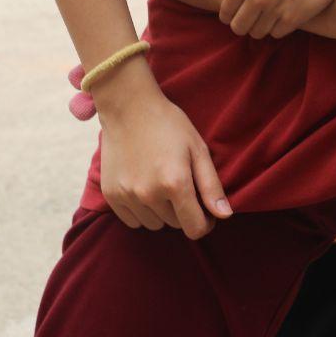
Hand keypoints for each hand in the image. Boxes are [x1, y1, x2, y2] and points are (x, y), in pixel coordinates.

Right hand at [94, 66, 231, 238]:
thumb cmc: (169, 125)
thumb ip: (212, 186)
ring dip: (162, 212)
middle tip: (182, 185)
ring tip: (162, 184)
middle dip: (184, 211)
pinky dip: (142, 212)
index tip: (207, 212)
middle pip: (175, 225)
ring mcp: (127, 196)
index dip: (205, 224)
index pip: (194, 229)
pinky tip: (145, 188)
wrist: (128, 107)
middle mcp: (149, 194)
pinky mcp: (111, 195)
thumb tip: (225, 216)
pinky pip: (132, 221)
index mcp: (175, 183)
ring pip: (154, 224)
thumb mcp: (198, 149)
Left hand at [218, 0, 335, 39]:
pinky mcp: (292, 19)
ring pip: (256, 33)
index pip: (225, 11)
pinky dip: (278, 28)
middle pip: (238, 27)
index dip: (229, 15)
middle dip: (244, 24)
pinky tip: (284, 17)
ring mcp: (274, 9)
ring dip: (262, 27)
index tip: (238, 13)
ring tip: (269, 17)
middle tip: (254, 18)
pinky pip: (276, 34)